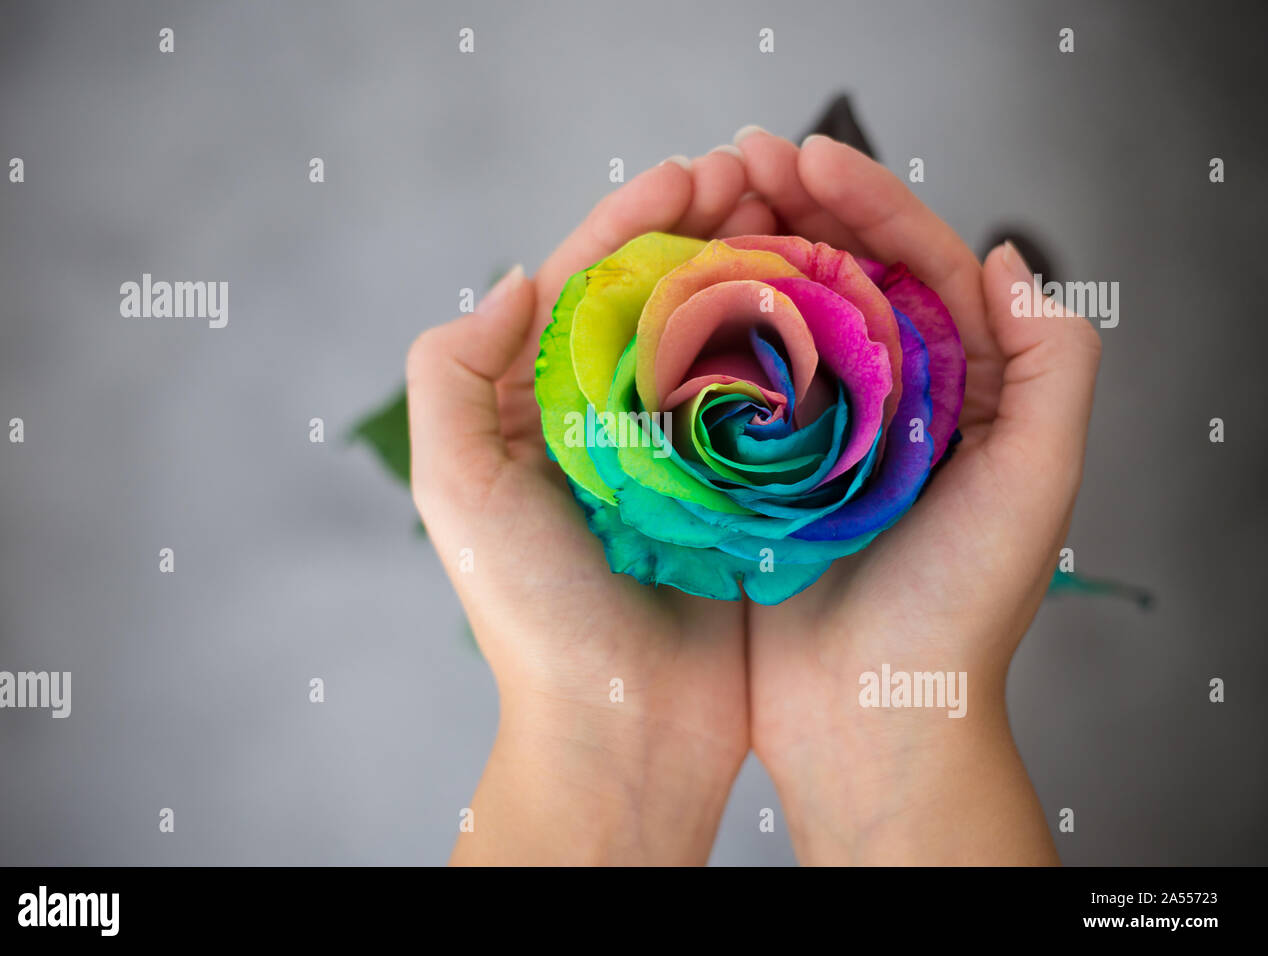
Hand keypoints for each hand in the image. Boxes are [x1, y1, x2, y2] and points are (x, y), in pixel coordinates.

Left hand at [408, 150, 774, 864]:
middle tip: (759, 174)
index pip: (581, 289)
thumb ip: (452, 374)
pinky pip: (764, 402)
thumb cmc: (534, 617)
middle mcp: (606, 424)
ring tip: (797, 217)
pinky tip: (824, 304)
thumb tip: (512, 281)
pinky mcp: (735, 493)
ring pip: (715, 339)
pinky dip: (789, 348)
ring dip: (751, 273)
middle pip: (655, 300)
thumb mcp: (459, 491)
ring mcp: (676, 456)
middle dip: (701, 229)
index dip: (629, 223)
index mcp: (536, 412)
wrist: (624, 729)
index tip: (685, 174)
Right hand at [736, 129, 1100, 863]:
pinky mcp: (757, 472)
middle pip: (842, 278)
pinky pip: (732, 385)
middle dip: (794, 208)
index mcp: (961, 390)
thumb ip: (1053, 366)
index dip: (870, 199)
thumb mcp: (1037, 480)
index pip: (919, 265)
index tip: (810, 154)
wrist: (872, 717)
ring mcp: (817, 435)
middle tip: (736, 160)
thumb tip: (1012, 262)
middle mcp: (889, 403)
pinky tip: (668, 296)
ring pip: (780, 320)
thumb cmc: (960, 608)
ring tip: (696, 206)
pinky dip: (705, 334)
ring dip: (744, 256)